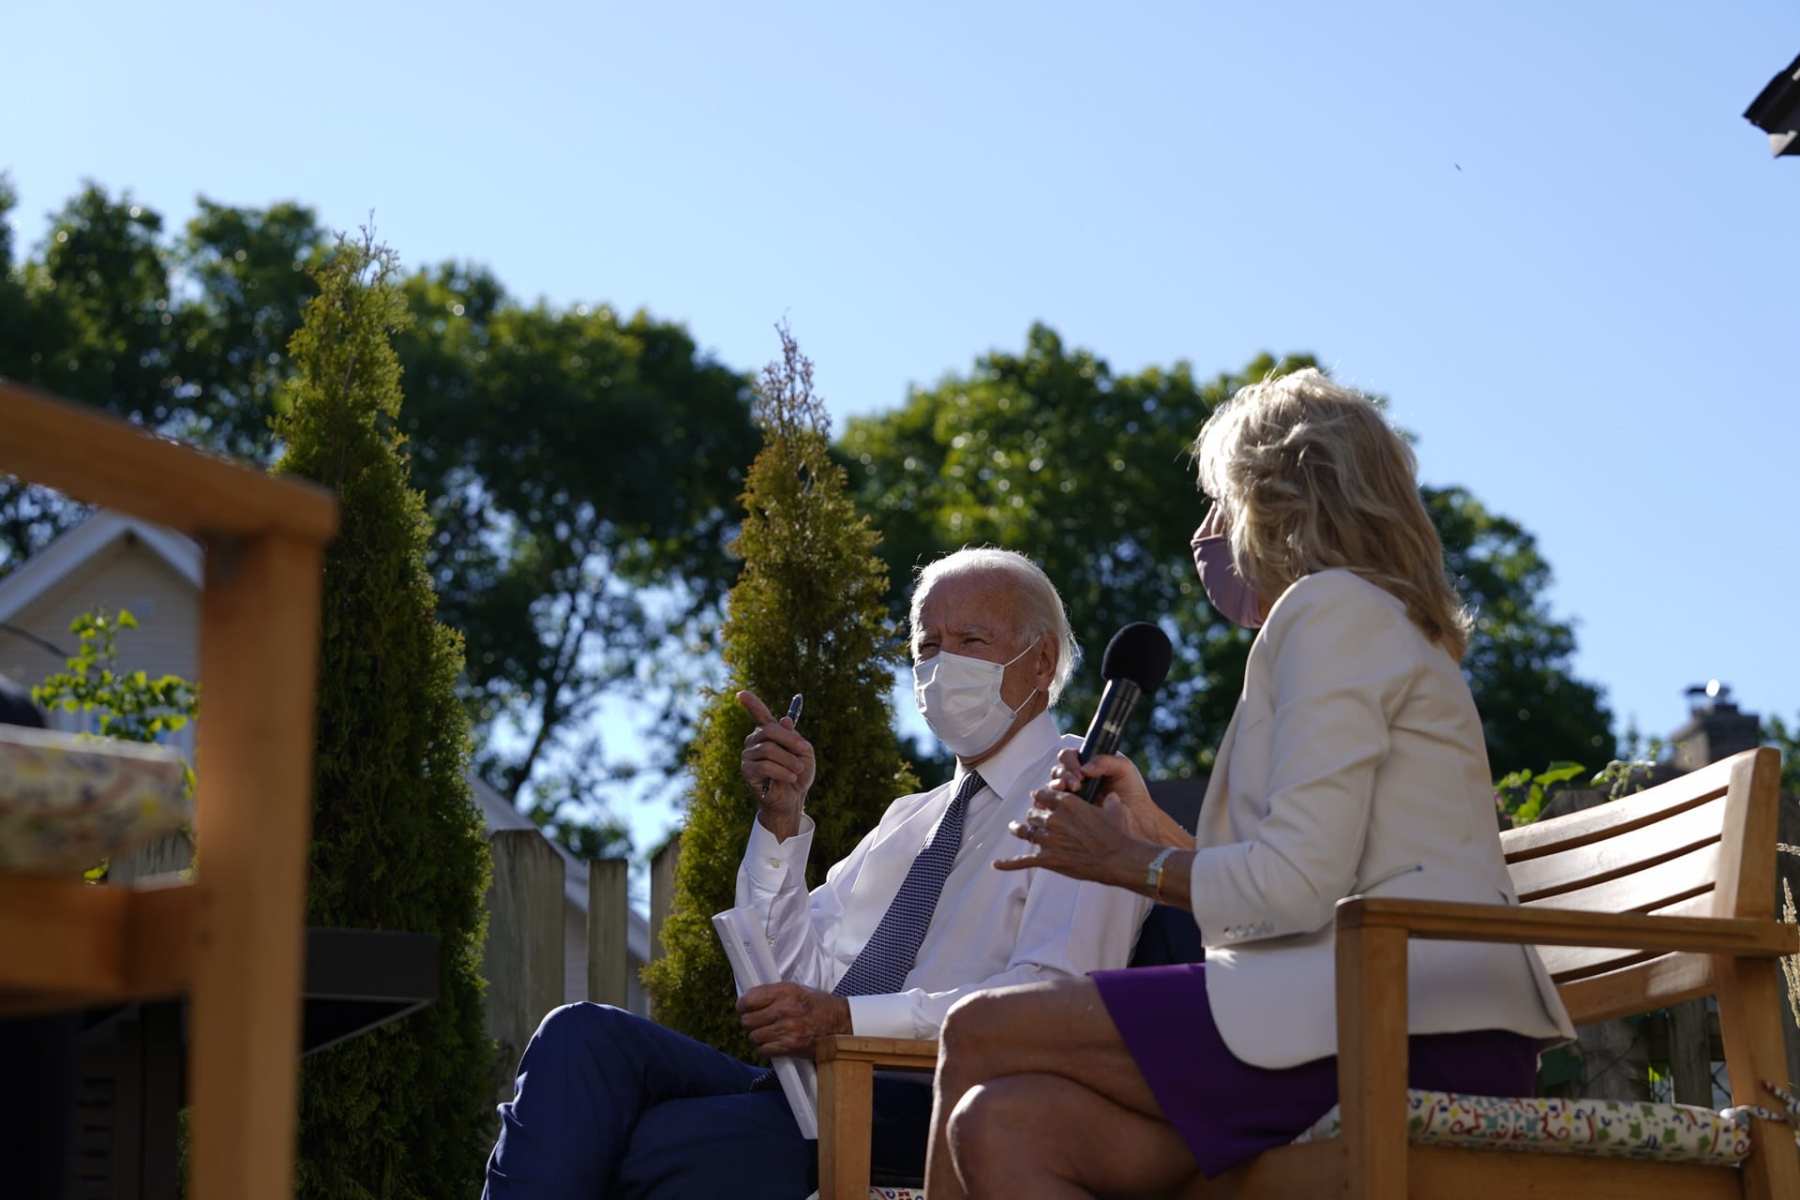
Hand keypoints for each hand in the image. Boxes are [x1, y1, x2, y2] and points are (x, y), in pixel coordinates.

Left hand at [736, 982, 850, 1058]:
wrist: (841, 1024)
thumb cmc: (819, 1006)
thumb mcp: (797, 990)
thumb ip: (774, 993)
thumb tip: (749, 999)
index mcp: (786, 991)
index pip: (750, 999)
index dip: (742, 1005)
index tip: (743, 1007)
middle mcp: (785, 1009)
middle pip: (748, 1020)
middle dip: (749, 1022)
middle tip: (756, 1022)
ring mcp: (787, 1029)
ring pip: (754, 1036)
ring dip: (758, 1036)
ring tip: (767, 1033)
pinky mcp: (790, 1046)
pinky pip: (764, 1050)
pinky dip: (765, 1049)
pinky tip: (773, 1043)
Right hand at [738, 691, 814, 837]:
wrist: (793, 799)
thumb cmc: (798, 774)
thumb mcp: (804, 752)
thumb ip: (795, 737)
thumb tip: (784, 720)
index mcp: (768, 734)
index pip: (759, 714)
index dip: (751, 703)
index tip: (741, 693)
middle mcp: (754, 741)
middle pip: (769, 731)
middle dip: (789, 740)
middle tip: (803, 751)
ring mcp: (748, 756)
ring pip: (768, 749)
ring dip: (788, 760)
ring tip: (797, 771)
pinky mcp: (747, 772)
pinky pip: (765, 766)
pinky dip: (782, 771)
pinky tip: (790, 777)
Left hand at [995, 779, 1151, 888]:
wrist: (1118, 858)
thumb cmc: (1118, 834)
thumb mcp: (1114, 810)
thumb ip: (1108, 800)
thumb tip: (1111, 796)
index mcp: (1066, 803)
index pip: (1043, 794)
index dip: (1041, 796)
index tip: (1041, 799)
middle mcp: (1053, 818)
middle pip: (1033, 813)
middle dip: (1034, 815)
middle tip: (1034, 818)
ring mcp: (1048, 840)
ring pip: (1025, 832)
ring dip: (1019, 829)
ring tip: (1013, 827)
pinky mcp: (1048, 859)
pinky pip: (1023, 861)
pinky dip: (1008, 864)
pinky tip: (996, 865)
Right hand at [1047, 748, 1193, 849]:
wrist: (1139, 818)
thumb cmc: (1132, 791)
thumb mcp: (1123, 768)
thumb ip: (1105, 761)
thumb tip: (1085, 768)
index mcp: (1086, 764)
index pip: (1068, 756)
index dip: (1070, 762)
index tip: (1081, 774)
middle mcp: (1075, 778)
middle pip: (1057, 770)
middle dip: (1064, 776)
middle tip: (1076, 785)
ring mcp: (1070, 795)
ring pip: (1052, 786)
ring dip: (1057, 788)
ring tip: (1072, 793)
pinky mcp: (1068, 812)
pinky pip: (1051, 805)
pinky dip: (1050, 803)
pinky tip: (1059, 806)